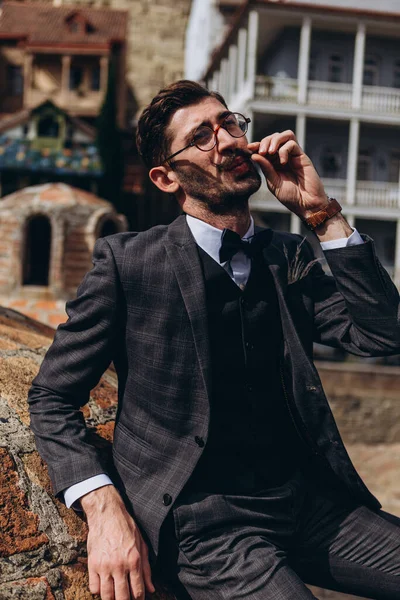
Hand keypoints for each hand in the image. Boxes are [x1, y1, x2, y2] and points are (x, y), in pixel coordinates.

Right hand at [81, 485, 154, 599]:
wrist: (107, 514)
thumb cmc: (126, 528)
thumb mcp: (141, 545)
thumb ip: (147, 569)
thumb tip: (152, 589)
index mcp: (134, 560)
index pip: (137, 591)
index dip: (138, 599)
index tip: (137, 599)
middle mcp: (119, 566)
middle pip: (122, 597)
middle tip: (125, 598)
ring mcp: (104, 566)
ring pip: (106, 596)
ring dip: (111, 599)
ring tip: (114, 596)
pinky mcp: (92, 564)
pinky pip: (93, 588)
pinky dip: (98, 590)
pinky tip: (103, 585)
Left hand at [248, 130, 327, 217]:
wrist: (306, 204)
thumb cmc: (291, 196)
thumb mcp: (273, 182)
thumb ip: (265, 168)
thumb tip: (254, 155)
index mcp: (274, 163)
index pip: (265, 148)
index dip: (257, 145)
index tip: (249, 148)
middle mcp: (284, 157)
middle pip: (274, 137)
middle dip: (265, 141)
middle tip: (262, 152)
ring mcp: (293, 156)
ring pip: (285, 135)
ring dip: (275, 140)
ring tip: (270, 153)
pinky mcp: (302, 156)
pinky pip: (292, 144)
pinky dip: (284, 150)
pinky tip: (283, 162)